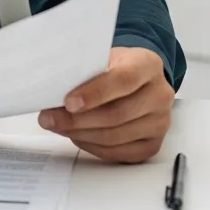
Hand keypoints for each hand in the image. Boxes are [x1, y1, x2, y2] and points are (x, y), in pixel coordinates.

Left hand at [38, 46, 173, 162]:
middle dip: (77, 119)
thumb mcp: (101, 56)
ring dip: (81, 134)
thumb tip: (53, 88)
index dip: (94, 93)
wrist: (137, 78)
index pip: (123, 80)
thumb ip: (85, 69)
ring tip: (58, 126)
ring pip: (116, 136)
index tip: (68, 102)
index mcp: (147, 64)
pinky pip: (120, 153)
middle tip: (50, 118)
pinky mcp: (153, 143)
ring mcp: (159, 122)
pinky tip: (76, 136)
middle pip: (117, 114)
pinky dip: (93, 147)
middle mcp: (159, 94)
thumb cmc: (114, 65)